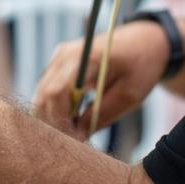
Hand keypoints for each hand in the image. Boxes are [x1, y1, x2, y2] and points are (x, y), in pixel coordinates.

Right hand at [33, 20, 168, 139]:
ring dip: (54, 117)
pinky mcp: (58, 64)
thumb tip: (77, 135)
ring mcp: (58, 58)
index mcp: (84, 57)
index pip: (55, 92)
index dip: (60, 119)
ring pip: (41, 96)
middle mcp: (64, 54)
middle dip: (55, 122)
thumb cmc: (140, 66)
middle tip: (76, 141)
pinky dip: (56, 109)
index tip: (76, 139)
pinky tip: (74, 120)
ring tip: (77, 132)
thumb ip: (101, 115)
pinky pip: (47, 92)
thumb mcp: (129, 95)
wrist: (143, 42)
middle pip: (43, 96)